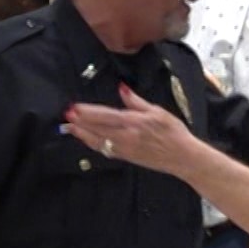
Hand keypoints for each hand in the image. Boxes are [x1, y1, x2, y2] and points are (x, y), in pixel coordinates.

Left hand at [65, 84, 204, 175]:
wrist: (183, 157)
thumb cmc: (174, 132)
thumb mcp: (157, 112)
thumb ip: (136, 102)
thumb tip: (122, 89)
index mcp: (134, 122)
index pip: (105, 115)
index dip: (88, 112)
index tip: (75, 107)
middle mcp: (126, 136)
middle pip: (97, 129)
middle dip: (80, 122)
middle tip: (65, 117)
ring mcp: (125, 149)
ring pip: (98, 141)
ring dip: (83, 134)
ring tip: (70, 128)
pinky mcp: (127, 158)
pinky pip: (105, 150)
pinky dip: (94, 144)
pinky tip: (86, 140)